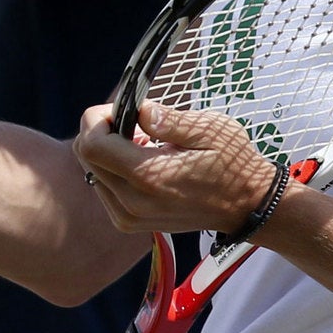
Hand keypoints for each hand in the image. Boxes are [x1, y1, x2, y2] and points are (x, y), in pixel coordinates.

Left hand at [74, 101, 275, 235]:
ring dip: (107, 150)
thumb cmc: (231, 162)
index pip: (92, 145)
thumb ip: (168, 119)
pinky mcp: (129, 222)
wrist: (246, 206)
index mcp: (149, 176)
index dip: (98, 119)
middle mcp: (131, 202)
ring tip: (142, 142)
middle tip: (132, 121)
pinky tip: (142, 161)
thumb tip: (138, 109)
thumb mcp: (209, 130)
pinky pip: (103, 188)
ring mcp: (128, 217)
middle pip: (86, 157)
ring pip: (92, 172)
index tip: (122, 109)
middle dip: (100, 131)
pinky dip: (113, 169)